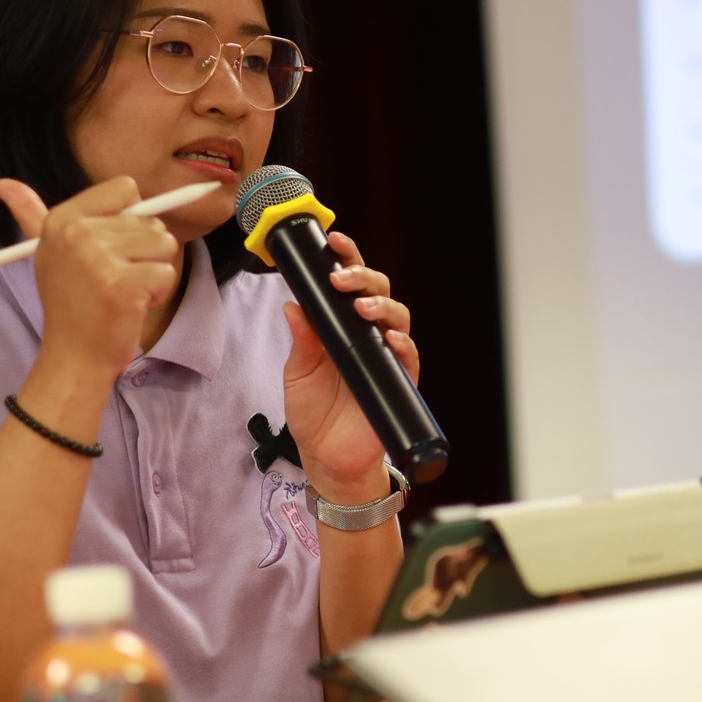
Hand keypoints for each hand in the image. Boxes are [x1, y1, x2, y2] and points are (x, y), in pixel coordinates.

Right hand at [0, 176, 180, 384]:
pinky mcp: (123, 283)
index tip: (114, 243)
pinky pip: (166, 273)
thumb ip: (30, 213)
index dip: (132, 216)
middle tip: (113, 279)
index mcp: (62, 218)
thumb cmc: (69, 302)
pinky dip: (157, 293)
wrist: (74, 355)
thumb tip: (0, 184)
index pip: (125, 188)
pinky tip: (131, 306)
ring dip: (152, 272)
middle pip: (150, 220)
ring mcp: (100, 257)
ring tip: (122, 291)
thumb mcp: (47, 250)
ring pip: (164, 245)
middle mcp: (78, 232)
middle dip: (143, 252)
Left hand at [282, 231, 420, 502]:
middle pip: (378, 292)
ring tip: (361, 308)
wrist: (327, 459)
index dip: (346, 259)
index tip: (333, 242)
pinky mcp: (399, 382)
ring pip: (398, 317)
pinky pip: (408, 356)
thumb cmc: (313, 413)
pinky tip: (389, 340)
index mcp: (341, 327)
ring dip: (382, 306)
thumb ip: (301, 339)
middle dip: (363, 277)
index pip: (349, 284)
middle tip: (341, 279)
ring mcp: (385, 357)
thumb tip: (293, 303)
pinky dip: (402, 344)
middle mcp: (367, 336)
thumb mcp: (298, 372)